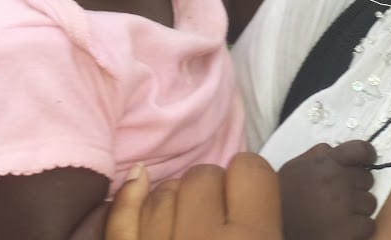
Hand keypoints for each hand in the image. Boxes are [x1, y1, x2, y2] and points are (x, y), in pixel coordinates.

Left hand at [106, 155, 281, 239]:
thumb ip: (269, 216)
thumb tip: (260, 191)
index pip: (250, 170)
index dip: (251, 180)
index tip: (250, 196)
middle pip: (203, 176)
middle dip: (212, 188)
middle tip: (220, 215)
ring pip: (162, 192)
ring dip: (175, 198)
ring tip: (188, 221)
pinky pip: (121, 219)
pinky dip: (129, 197)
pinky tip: (140, 179)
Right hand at [278, 141, 377, 239]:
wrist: (271, 226)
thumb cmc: (281, 197)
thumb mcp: (295, 167)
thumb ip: (319, 155)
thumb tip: (337, 151)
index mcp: (325, 161)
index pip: (361, 150)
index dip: (367, 157)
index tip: (367, 163)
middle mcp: (337, 179)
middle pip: (367, 179)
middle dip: (357, 188)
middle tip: (339, 198)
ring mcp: (344, 204)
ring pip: (370, 202)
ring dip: (358, 209)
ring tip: (338, 214)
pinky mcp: (348, 229)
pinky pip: (369, 224)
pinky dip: (359, 229)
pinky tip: (342, 228)